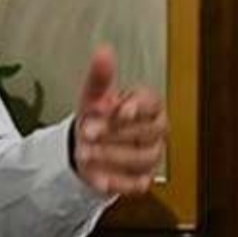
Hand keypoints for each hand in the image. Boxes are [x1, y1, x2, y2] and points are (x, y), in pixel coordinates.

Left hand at [72, 44, 166, 195]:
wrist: (86, 146)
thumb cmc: (96, 116)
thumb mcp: (93, 95)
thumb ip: (99, 76)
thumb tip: (103, 52)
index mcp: (148, 106)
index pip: (152, 104)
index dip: (137, 107)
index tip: (120, 110)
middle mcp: (154, 131)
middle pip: (146, 132)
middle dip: (114, 132)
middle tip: (88, 130)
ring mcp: (150, 156)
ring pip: (141, 158)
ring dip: (110, 156)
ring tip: (84, 153)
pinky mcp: (141, 179)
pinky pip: (135, 184)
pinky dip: (115, 182)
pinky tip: (96, 177)